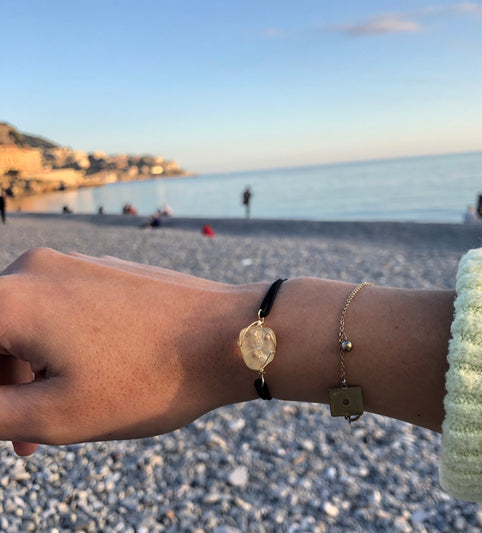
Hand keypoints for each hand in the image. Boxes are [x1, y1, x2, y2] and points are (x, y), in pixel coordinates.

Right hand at [0, 248, 251, 453]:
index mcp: (13, 298)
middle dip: (4, 386)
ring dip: (32, 371)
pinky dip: (60, 347)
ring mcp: (76, 264)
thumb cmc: (152, 377)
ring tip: (59, 417)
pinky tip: (89, 378)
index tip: (15, 413)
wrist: (229, 335)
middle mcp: (37, 268)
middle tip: (26, 438)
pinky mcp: (105, 271)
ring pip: (27, 323)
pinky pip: (62, 310)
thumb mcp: (57, 415)